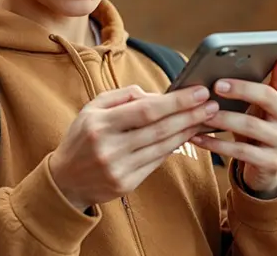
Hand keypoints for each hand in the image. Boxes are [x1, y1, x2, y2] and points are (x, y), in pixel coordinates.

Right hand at [48, 84, 218, 209]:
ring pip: (162, 147)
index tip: (198, 91)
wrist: (64, 180)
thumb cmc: (81, 138)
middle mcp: (109, 147)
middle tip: (212, 105)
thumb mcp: (92, 109)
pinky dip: (173, 148)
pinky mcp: (126, 184)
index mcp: (100, 123)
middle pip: (159, 129)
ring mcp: (118, 168)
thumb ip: (122, 97)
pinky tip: (185, 136)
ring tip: (205, 119)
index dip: (176, 101)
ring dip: (187, 132)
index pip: (146, 110)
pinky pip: (156, 162)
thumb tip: (155, 95)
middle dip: (189, 115)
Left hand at [191, 55, 276, 197]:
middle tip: (213, 86)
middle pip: (265, 101)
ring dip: (222, 118)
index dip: (251, 80)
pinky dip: (215, 144)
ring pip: (250, 126)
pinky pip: (240, 152)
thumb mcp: (269, 106)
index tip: (225, 75)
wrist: (268, 165)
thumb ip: (272, 83)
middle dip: (239, 91)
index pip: (272, 86)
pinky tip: (195, 137)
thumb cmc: (262, 126)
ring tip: (200, 112)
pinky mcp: (271, 163)